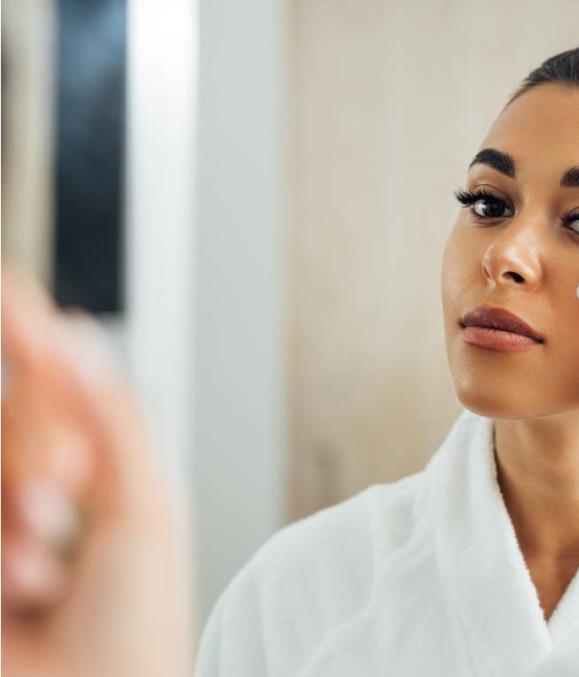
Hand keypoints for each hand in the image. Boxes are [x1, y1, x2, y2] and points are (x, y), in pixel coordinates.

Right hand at [1, 263, 190, 676]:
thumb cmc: (137, 634)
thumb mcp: (145, 514)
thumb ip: (113, 421)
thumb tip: (77, 338)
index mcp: (96, 480)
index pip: (49, 387)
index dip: (22, 332)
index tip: (11, 287)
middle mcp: (34, 499)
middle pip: (15, 422)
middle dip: (33, 450)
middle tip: (56, 507)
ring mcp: (0, 531)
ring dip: (13, 515)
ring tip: (39, 577)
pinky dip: (2, 547)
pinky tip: (24, 589)